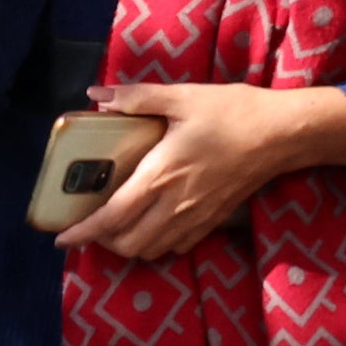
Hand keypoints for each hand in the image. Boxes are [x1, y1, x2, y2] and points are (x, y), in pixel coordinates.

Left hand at [61, 81, 345, 261]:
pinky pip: (178, 245)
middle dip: (104, 242)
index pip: (112, 217)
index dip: (83, 233)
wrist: (282, 134)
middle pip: (129, 244)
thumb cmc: (233, 112)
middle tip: (93, 224)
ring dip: (130, 245)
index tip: (62, 239)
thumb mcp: (183, 96)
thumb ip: (136, 96)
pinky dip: (158, 243)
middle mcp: (175, 204)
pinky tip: (156, 224)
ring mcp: (196, 217)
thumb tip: (96, 95)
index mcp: (160, 175)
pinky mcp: (214, 220)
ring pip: (152, 250)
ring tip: (120, 227)